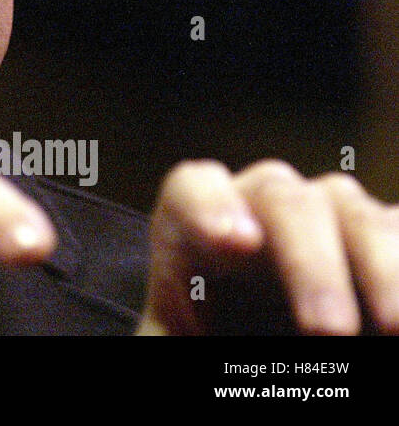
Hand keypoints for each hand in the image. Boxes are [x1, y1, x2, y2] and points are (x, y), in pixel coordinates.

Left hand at [138, 160, 398, 334]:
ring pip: (352, 212)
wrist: (267, 360)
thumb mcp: (176, 342)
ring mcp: (327, 215)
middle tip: (327, 331)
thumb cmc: (212, 337)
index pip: (192, 189)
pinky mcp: (381, 239)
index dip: (209, 205)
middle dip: (310, 263)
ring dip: (380, 268)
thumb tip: (175, 342)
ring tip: (392, 329)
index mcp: (197, 227)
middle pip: (282, 199)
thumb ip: (171, 337)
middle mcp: (262, 207)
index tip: (233, 242)